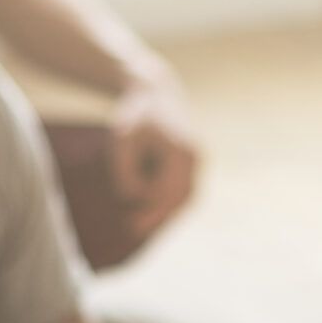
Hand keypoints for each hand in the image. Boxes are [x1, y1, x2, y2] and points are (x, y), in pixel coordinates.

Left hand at [109, 74, 200, 240]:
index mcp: (181, 150)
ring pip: (186, 196)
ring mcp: (199, 159)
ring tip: (143, 225)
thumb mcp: (121, 140)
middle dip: (158, 217)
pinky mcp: (195, 162)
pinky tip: (153, 210)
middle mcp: (196, 157)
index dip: (148, 208)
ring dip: (166, 212)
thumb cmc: (135, 115)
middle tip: (134, 231)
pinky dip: (170, 202)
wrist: (157, 91)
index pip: (166, 190)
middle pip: (181, 198)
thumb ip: (125, 170)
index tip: (129, 219)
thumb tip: (133, 199)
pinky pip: (186, 189)